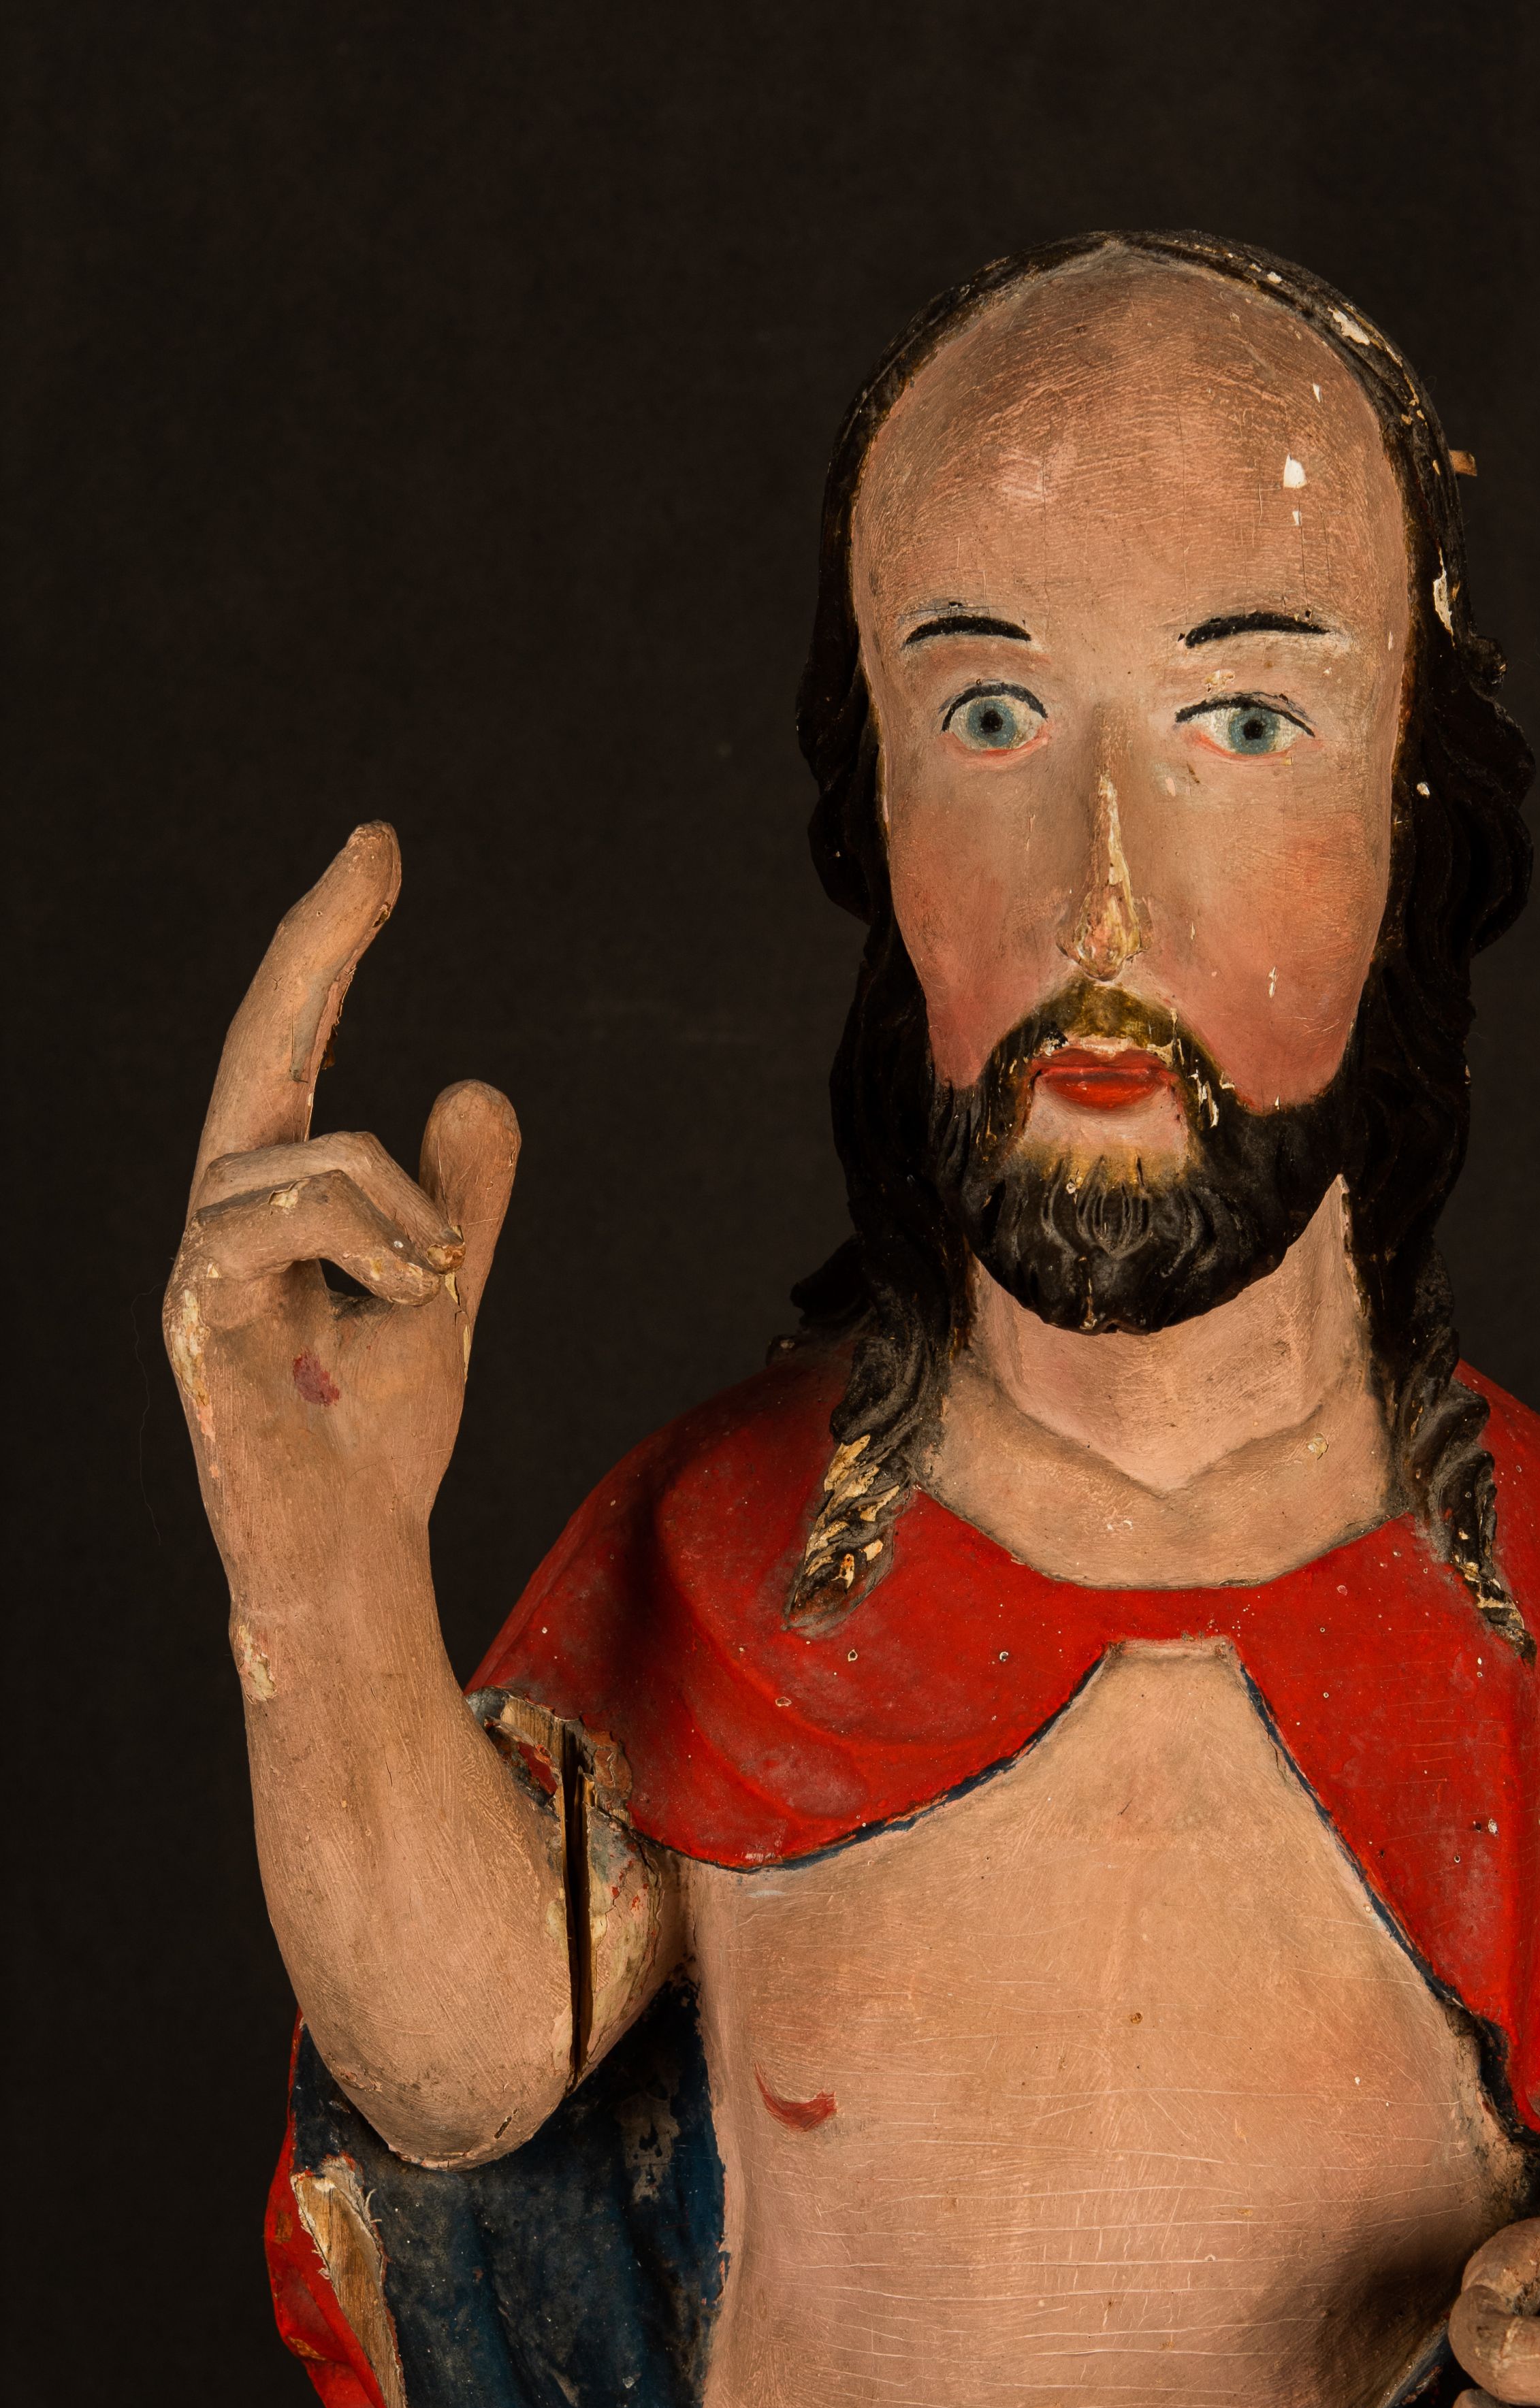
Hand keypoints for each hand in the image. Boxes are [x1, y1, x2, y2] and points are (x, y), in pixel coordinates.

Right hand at [164, 827, 519, 1618]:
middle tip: (380, 851)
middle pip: (260, 1049)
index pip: (289, 1048)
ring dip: (397, 1209)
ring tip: (432, 1285)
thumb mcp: (443, 1292)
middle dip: (316, 946)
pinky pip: (269, 1227)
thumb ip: (457, 1203)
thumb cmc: (377, 1434)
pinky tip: (402, 1303)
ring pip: (303, 1155)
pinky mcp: (191, 1318)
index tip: (374, 849)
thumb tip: (470, 1087)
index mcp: (275, 1199)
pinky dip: (364, 1248)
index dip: (324, 947)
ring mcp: (196, 1262)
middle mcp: (221, 1212)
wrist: (354, 1549)